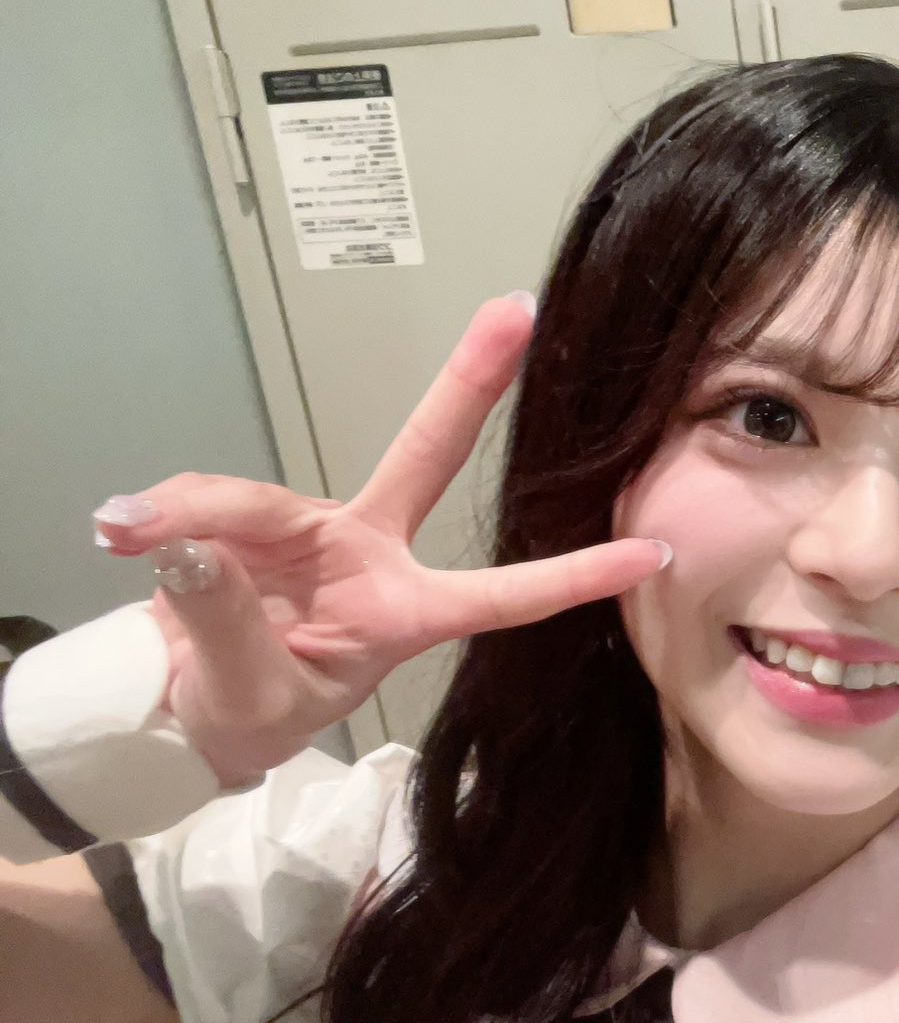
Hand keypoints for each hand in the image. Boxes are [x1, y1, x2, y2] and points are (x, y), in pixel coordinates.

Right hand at [92, 295, 669, 784]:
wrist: (182, 711)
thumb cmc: (249, 712)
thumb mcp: (256, 693)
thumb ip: (229, 622)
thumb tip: (197, 548)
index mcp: (407, 614)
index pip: (506, 595)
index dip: (577, 575)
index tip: (653, 553)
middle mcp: (371, 555)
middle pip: (423, 453)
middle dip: (468, 382)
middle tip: (512, 310)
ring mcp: (313, 530)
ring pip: (258, 497)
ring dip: (194, 513)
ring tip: (128, 538)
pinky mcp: (249, 518)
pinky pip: (202, 503)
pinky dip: (159, 515)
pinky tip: (120, 532)